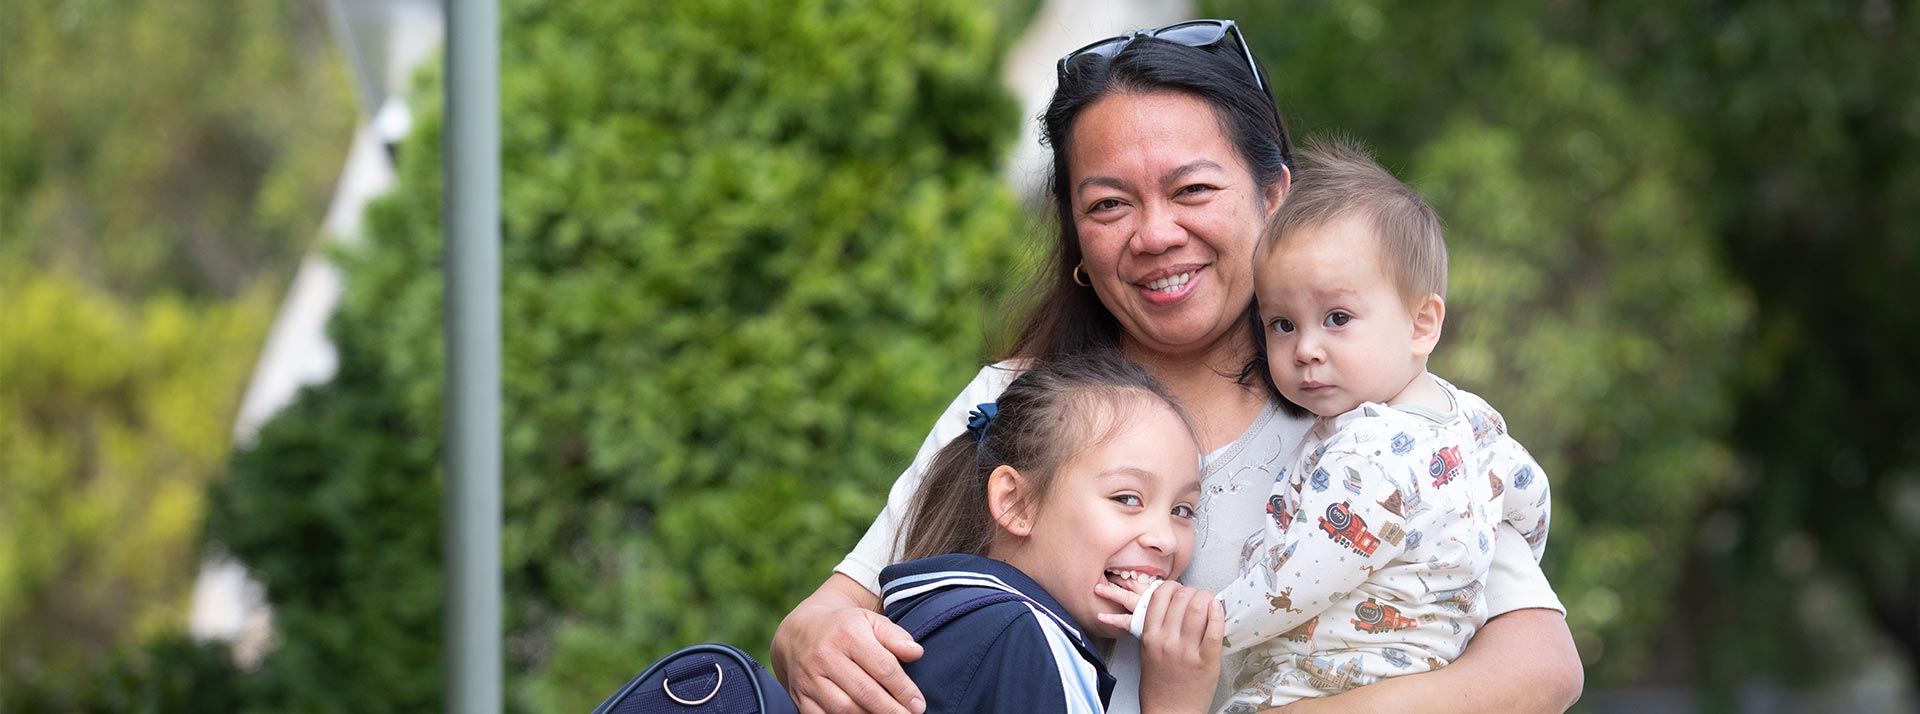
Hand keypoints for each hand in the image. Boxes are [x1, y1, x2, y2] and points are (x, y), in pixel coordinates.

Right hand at [771, 576, 926, 713]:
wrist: (799, 632)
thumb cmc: (845, 628)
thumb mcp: (871, 621)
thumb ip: (896, 636)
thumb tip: (916, 653)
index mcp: (848, 634)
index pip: (883, 667)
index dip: (904, 690)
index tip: (919, 705)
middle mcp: (826, 656)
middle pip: (864, 692)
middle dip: (891, 710)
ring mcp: (810, 678)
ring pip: (843, 709)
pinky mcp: (800, 696)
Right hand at [1095, 578, 1224, 713]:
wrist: (1169, 712)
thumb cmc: (1159, 685)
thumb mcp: (1147, 651)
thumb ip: (1155, 628)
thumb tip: (1171, 605)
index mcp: (1150, 636)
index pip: (1160, 596)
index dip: (1173, 587)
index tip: (1180, 591)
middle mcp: (1167, 641)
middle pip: (1181, 598)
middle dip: (1193, 591)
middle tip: (1198, 596)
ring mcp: (1187, 651)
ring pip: (1198, 609)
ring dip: (1207, 598)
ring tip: (1210, 601)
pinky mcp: (1206, 661)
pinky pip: (1214, 630)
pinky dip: (1218, 614)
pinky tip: (1218, 609)